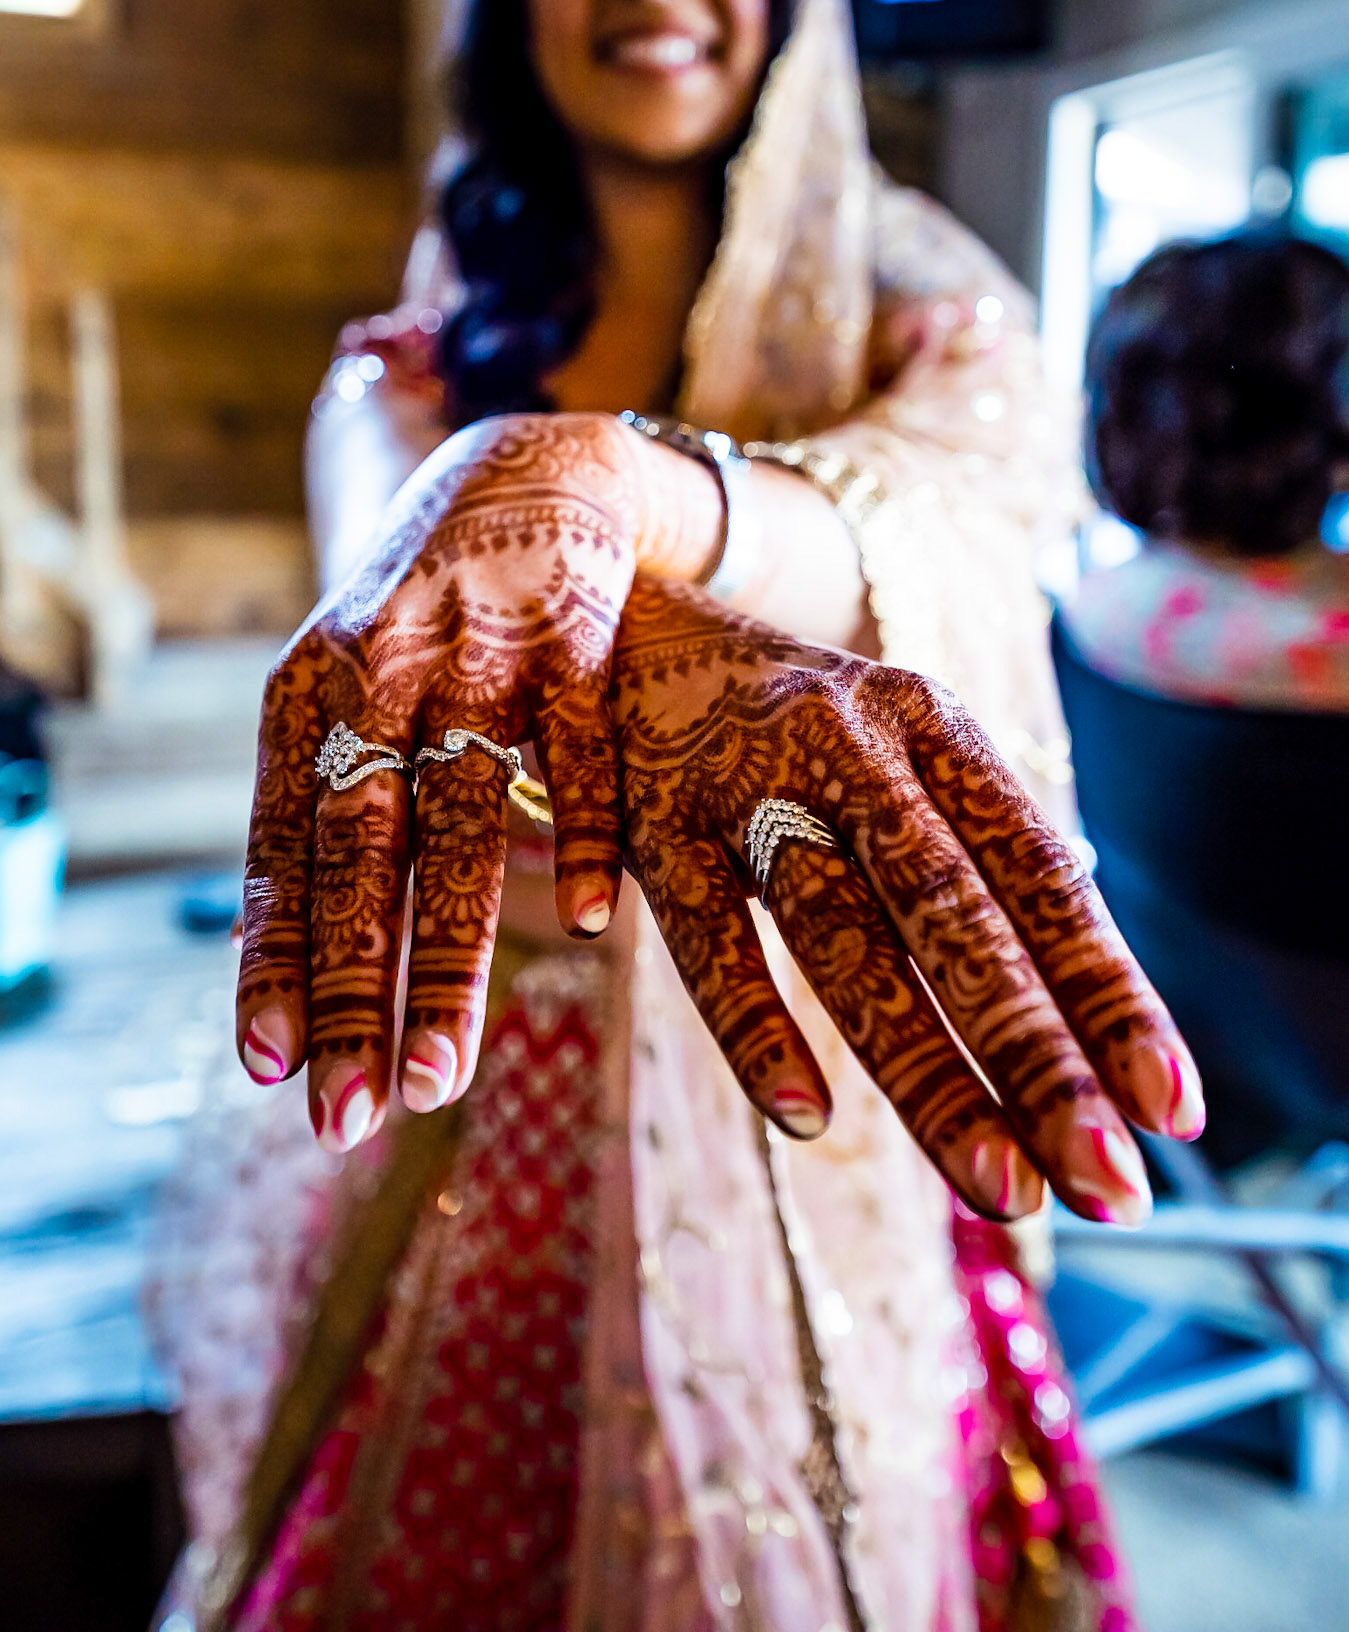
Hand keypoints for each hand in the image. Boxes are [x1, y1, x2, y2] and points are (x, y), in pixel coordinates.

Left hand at [236, 412, 711, 1149]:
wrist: (519, 474)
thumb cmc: (421, 621)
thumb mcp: (351, 692)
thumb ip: (328, 811)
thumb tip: (273, 976)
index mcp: (312, 693)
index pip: (284, 842)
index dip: (273, 952)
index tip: (265, 1064)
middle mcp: (382, 669)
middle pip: (362, 850)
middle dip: (353, 989)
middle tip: (348, 1113)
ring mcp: (481, 647)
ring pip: (460, 818)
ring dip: (451, 954)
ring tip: (444, 1077)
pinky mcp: (576, 631)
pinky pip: (578, 745)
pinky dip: (585, 831)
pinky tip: (587, 924)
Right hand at [611, 577, 1204, 1224]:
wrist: (634, 624)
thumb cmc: (800, 733)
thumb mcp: (900, 761)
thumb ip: (976, 872)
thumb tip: (1089, 1030)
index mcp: (935, 731)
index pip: (1041, 872)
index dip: (1111, 990)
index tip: (1174, 1112)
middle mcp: (854, 746)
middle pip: (957, 913)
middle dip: (1038, 1054)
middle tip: (1108, 1180)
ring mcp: (748, 781)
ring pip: (844, 935)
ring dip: (924, 1068)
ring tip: (998, 1185)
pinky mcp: (655, 822)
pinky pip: (705, 934)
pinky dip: (753, 1023)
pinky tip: (805, 1115)